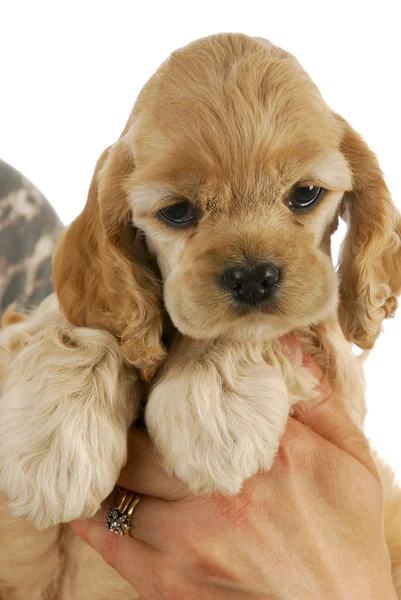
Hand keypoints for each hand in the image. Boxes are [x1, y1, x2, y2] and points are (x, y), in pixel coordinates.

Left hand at [71, 337, 396, 599]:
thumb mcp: (351, 458)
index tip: (150, 376)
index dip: (163, 383)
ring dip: (109, 466)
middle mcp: (222, 490)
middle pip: (145, 440)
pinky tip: (88, 501)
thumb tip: (285, 344)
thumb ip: (317, 396)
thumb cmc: (347, 538)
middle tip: (119, 413)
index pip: (192, 398)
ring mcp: (190, 538)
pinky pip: (110, 538)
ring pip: (120, 485)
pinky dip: (92, 516)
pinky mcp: (170, 581)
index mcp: (265, 450)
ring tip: (102, 451)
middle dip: (129, 424)